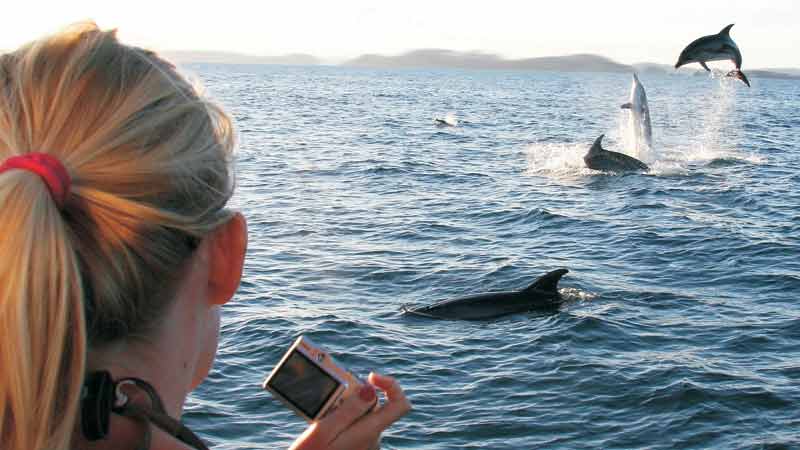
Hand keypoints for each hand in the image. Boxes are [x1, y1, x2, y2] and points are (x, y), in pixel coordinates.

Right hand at [289, 372, 411, 449]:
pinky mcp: (357, 448)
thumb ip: (349, 409)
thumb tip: (371, 390)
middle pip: (375, 406)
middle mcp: (373, 439)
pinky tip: (324, 427)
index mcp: (369, 432)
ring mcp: (366, 445)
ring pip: (363, 416)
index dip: (391, 385)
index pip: (400, 404)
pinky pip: (355, 427)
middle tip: (329, 401)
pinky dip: (342, 421)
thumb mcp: (324, 430)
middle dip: (354, 397)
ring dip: (344, 409)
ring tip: (321, 416)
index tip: (370, 377)